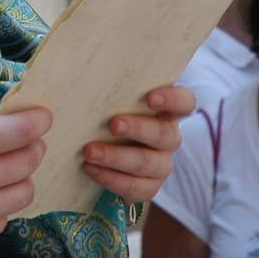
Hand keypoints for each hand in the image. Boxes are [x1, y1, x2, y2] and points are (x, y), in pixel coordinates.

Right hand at [0, 108, 51, 257]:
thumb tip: (17, 131)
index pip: (20, 131)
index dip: (38, 121)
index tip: (44, 118)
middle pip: (30, 160)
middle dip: (33, 148)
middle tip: (27, 144)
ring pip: (26, 190)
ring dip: (20, 179)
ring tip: (3, 175)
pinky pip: (7, 215)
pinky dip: (0, 205)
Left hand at [82, 85, 193, 202]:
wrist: (97, 150)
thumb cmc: (103, 114)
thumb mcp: (107, 99)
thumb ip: (104, 87)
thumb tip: (73, 69)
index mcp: (164, 111)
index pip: (185, 102)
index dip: (173, 99)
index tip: (150, 97)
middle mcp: (168, 137)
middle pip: (165, 134)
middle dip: (138, 129)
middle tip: (112, 124)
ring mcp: (161, 164)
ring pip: (150, 164)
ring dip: (118, 158)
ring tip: (89, 152)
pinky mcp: (148, 186)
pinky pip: (137, 188)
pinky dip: (112, 179)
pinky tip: (91, 169)